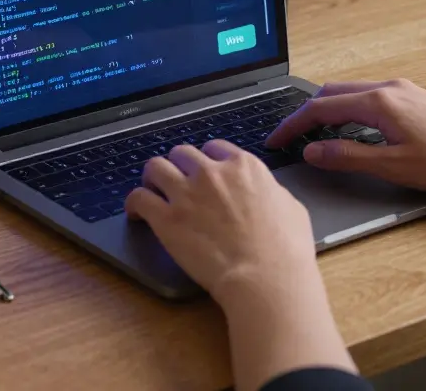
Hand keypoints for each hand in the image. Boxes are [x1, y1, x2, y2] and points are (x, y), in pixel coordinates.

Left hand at [125, 140, 316, 304]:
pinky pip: (139, 197)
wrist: (266, 278)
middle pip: (182, 153)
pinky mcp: (166, 218)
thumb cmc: (286, 250)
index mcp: (243, 166)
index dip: (207, 160)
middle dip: (179, 166)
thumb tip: (263, 191)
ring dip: (153, 177)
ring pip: (155, 167)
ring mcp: (186, 193)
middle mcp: (211, 172)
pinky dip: (135, 203)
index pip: (215, 148)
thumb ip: (269, 190)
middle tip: (177, 182)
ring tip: (153, 191)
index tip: (203, 172)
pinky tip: (137, 213)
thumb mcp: (290, 207)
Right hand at [266, 79, 425, 191]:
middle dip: (304, 114)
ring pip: (348, 92)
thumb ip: (348, 156)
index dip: (292, 125)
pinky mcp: (411, 96)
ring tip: (313, 134)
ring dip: (326, 110)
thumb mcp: (393, 166)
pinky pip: (366, 95)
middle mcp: (387, 87)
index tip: (275, 140)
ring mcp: (400, 89)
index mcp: (378, 102)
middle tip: (289, 137)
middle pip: (330, 93)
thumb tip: (313, 151)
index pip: (319, 108)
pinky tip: (349, 128)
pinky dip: (346, 109)